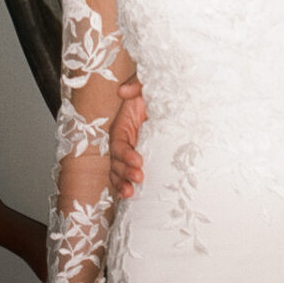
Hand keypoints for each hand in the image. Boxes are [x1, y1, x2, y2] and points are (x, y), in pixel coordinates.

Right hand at [110, 74, 146, 198]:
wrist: (167, 99)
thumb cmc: (156, 92)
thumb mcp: (146, 86)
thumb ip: (136, 87)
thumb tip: (122, 91)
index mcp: (122, 125)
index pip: (118, 142)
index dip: (125, 153)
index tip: (139, 161)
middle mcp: (122, 140)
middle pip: (115, 160)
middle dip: (124, 172)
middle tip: (138, 178)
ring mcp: (129, 151)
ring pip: (117, 171)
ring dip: (122, 183)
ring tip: (130, 193)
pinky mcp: (137, 159)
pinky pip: (126, 174)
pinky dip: (126, 185)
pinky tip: (132, 196)